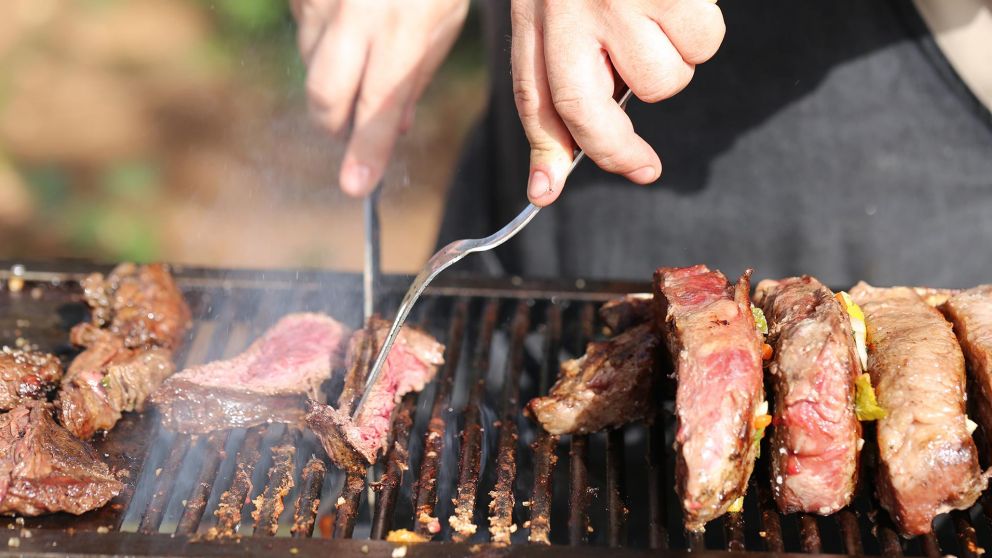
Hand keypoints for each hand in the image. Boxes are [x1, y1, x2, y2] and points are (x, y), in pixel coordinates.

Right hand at [292, 0, 469, 196]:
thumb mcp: (444, 20)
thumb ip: (419, 75)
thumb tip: (397, 128)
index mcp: (402, 26)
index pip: (377, 108)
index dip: (366, 151)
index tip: (355, 186)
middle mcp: (355, 13)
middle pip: (325, 96)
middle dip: (335, 122)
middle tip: (352, 125)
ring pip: (309, 62)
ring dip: (331, 71)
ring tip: (364, 46)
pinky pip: (300, 27)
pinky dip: (320, 37)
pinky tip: (348, 16)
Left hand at [511, 0, 724, 205]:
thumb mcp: (561, 3)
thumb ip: (563, 64)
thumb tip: (556, 166)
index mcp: (536, 12)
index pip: (533, 96)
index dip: (543, 151)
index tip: (544, 192)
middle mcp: (567, 8)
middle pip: (584, 107)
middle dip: (616, 151)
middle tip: (644, 169)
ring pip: (659, 80)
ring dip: (673, 66)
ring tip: (661, 24)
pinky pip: (700, 44)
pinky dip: (701, 34)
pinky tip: (684, 4)